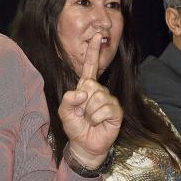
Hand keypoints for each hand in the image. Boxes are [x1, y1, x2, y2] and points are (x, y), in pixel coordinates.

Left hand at [58, 31, 122, 168]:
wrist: (85, 144)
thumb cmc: (75, 126)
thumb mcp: (64, 112)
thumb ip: (68, 99)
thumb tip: (82, 92)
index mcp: (86, 87)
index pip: (90, 66)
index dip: (93, 51)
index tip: (97, 35)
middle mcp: (99, 90)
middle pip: (90, 85)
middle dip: (82, 103)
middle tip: (83, 114)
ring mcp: (109, 100)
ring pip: (97, 98)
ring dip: (89, 112)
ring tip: (90, 119)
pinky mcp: (116, 110)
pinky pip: (104, 109)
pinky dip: (97, 118)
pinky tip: (98, 123)